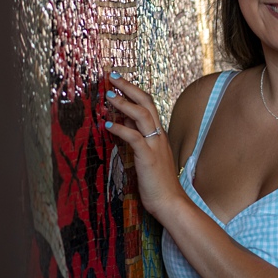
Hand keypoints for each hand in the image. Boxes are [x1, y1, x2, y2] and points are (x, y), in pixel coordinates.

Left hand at [103, 72, 182, 219]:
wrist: (170, 202)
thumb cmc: (157, 182)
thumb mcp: (146, 156)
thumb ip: (136, 137)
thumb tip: (122, 121)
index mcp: (159, 135)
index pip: (149, 105)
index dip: (134, 91)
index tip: (119, 81)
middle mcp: (159, 136)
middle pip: (146, 104)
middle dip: (129, 88)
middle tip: (112, 76)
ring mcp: (155, 145)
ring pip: (142, 116)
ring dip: (124, 103)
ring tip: (108, 94)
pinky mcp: (148, 157)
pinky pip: (133, 137)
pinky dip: (120, 128)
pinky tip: (107, 124)